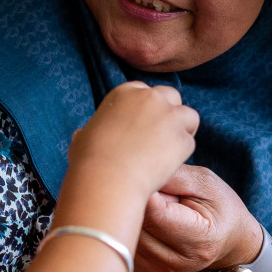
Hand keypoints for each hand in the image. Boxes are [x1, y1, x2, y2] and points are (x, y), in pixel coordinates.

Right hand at [65, 83, 199, 205]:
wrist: (106, 179)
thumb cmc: (89, 162)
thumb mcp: (82, 137)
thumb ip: (90, 130)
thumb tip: (82, 135)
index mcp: (124, 92)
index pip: (145, 92)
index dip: (148, 109)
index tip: (144, 125)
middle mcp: (150, 98)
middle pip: (170, 96)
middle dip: (169, 112)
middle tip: (164, 135)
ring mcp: (169, 116)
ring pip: (188, 116)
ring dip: (183, 129)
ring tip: (171, 150)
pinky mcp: (182, 138)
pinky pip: (189, 142)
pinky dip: (182, 154)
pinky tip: (168, 166)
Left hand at [135, 165, 262, 271]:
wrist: (228, 241)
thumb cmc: (219, 207)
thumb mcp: (205, 183)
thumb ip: (172, 176)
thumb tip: (133, 174)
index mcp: (200, 240)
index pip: (154, 213)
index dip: (144, 190)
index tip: (143, 175)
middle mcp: (178, 262)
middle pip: (135, 224)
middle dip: (136, 200)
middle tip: (152, 190)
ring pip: (125, 235)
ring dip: (131, 215)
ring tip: (153, 207)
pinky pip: (124, 245)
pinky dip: (131, 229)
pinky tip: (148, 222)